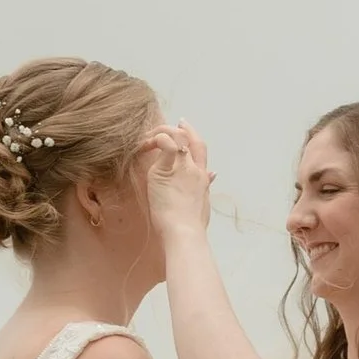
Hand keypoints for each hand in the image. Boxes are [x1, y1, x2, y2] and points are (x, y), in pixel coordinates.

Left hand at [141, 120, 214, 242]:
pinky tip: (146, 144)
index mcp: (202, 178)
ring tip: (148, 139)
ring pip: (176, 137)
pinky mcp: (166, 170)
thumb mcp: (203, 204)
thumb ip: (205, 187)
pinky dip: (156, 139)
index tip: (183, 126)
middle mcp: (194, 169)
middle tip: (166, 126)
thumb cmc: (192, 226)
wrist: (185, 232)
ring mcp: (182, 168)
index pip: (200, 148)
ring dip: (161, 133)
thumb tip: (212, 175)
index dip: (192, 135)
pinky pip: (164, 144)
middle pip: (189, 139)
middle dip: (178, 129)